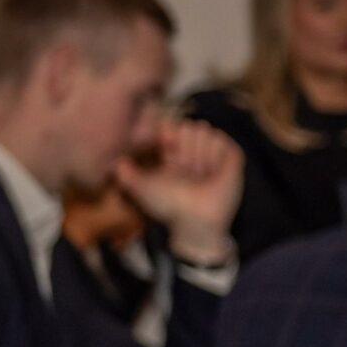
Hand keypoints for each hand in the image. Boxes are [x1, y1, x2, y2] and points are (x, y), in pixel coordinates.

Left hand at [115, 119, 243, 265]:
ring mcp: (215, 155)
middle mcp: (195, 153)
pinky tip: (213, 170)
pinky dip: (217, 154)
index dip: (169, 133)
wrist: (194, 220)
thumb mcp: (142, 188)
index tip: (165, 142)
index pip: (173, 128)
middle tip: (186, 168)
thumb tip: (113, 162)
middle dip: (186, 144)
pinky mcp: (233, 160)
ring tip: (201, 173)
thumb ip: (126, 174)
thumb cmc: (168, 206)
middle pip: (190, 126)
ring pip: (207, 131)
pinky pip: (224, 142)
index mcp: (174, 156)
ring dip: (201, 153)